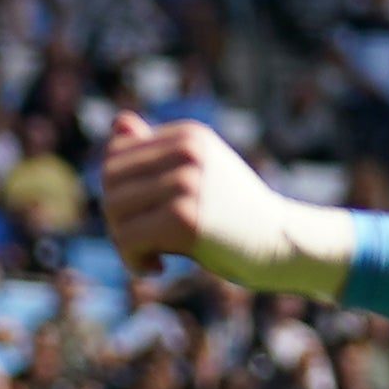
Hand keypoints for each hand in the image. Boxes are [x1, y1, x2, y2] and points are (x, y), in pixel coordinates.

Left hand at [100, 111, 353, 296]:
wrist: (279, 243)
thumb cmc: (230, 213)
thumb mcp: (194, 174)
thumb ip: (154, 153)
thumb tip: (117, 120)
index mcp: (188, 135)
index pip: (115, 156)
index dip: (117, 193)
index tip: (142, 217)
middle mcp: (187, 152)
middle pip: (109, 181)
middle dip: (117, 218)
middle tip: (142, 242)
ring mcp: (188, 183)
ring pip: (114, 210)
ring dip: (124, 241)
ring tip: (150, 254)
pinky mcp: (186, 218)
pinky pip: (127, 239)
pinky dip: (133, 260)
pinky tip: (156, 267)